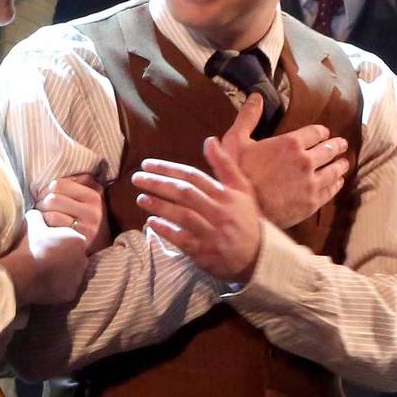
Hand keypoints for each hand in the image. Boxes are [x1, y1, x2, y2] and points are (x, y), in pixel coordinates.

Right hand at [0, 209, 87, 304]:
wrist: (23, 272)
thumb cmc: (29, 245)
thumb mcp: (32, 223)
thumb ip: (38, 216)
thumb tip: (36, 212)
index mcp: (78, 240)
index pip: (73, 240)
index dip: (61, 241)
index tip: (48, 243)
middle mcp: (84, 260)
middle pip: (75, 257)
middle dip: (65, 257)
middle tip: (47, 257)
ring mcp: (78, 279)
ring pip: (72, 274)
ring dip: (62, 272)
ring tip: (45, 270)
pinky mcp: (70, 294)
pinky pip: (65, 289)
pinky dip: (57, 287)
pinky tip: (44, 282)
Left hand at [35, 174, 109, 254]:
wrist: (96, 250)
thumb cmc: (85, 222)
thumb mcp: (87, 201)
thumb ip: (78, 183)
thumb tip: (60, 167)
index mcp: (94, 196)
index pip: (59, 183)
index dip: (46, 190)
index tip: (43, 197)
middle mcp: (93, 211)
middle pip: (53, 198)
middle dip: (41, 203)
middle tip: (40, 209)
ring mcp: (86, 227)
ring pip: (50, 211)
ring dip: (41, 215)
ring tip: (43, 219)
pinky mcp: (78, 239)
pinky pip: (52, 226)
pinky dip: (44, 226)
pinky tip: (46, 229)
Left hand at [131, 136, 262, 282]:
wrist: (259, 256)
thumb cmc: (246, 219)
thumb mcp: (242, 189)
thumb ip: (224, 164)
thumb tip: (209, 140)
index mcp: (226, 194)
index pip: (193, 176)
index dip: (168, 168)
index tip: (147, 164)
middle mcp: (219, 211)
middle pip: (184, 193)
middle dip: (158, 184)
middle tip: (137, 178)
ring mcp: (211, 233)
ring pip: (182, 215)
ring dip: (159, 205)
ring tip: (140, 198)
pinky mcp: (204, 252)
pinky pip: (182, 239)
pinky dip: (166, 230)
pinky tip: (151, 222)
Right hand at [221, 95, 349, 228]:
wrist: (241, 211)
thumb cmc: (237, 175)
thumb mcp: (236, 141)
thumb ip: (248, 117)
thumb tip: (256, 96)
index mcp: (290, 144)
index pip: (316, 132)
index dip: (321, 131)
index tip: (324, 133)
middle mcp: (306, 161)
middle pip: (330, 149)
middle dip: (336, 145)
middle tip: (341, 144)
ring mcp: (311, 183)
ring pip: (334, 169)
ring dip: (340, 164)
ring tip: (343, 162)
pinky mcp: (312, 202)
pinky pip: (331, 190)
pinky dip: (336, 184)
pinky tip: (337, 182)